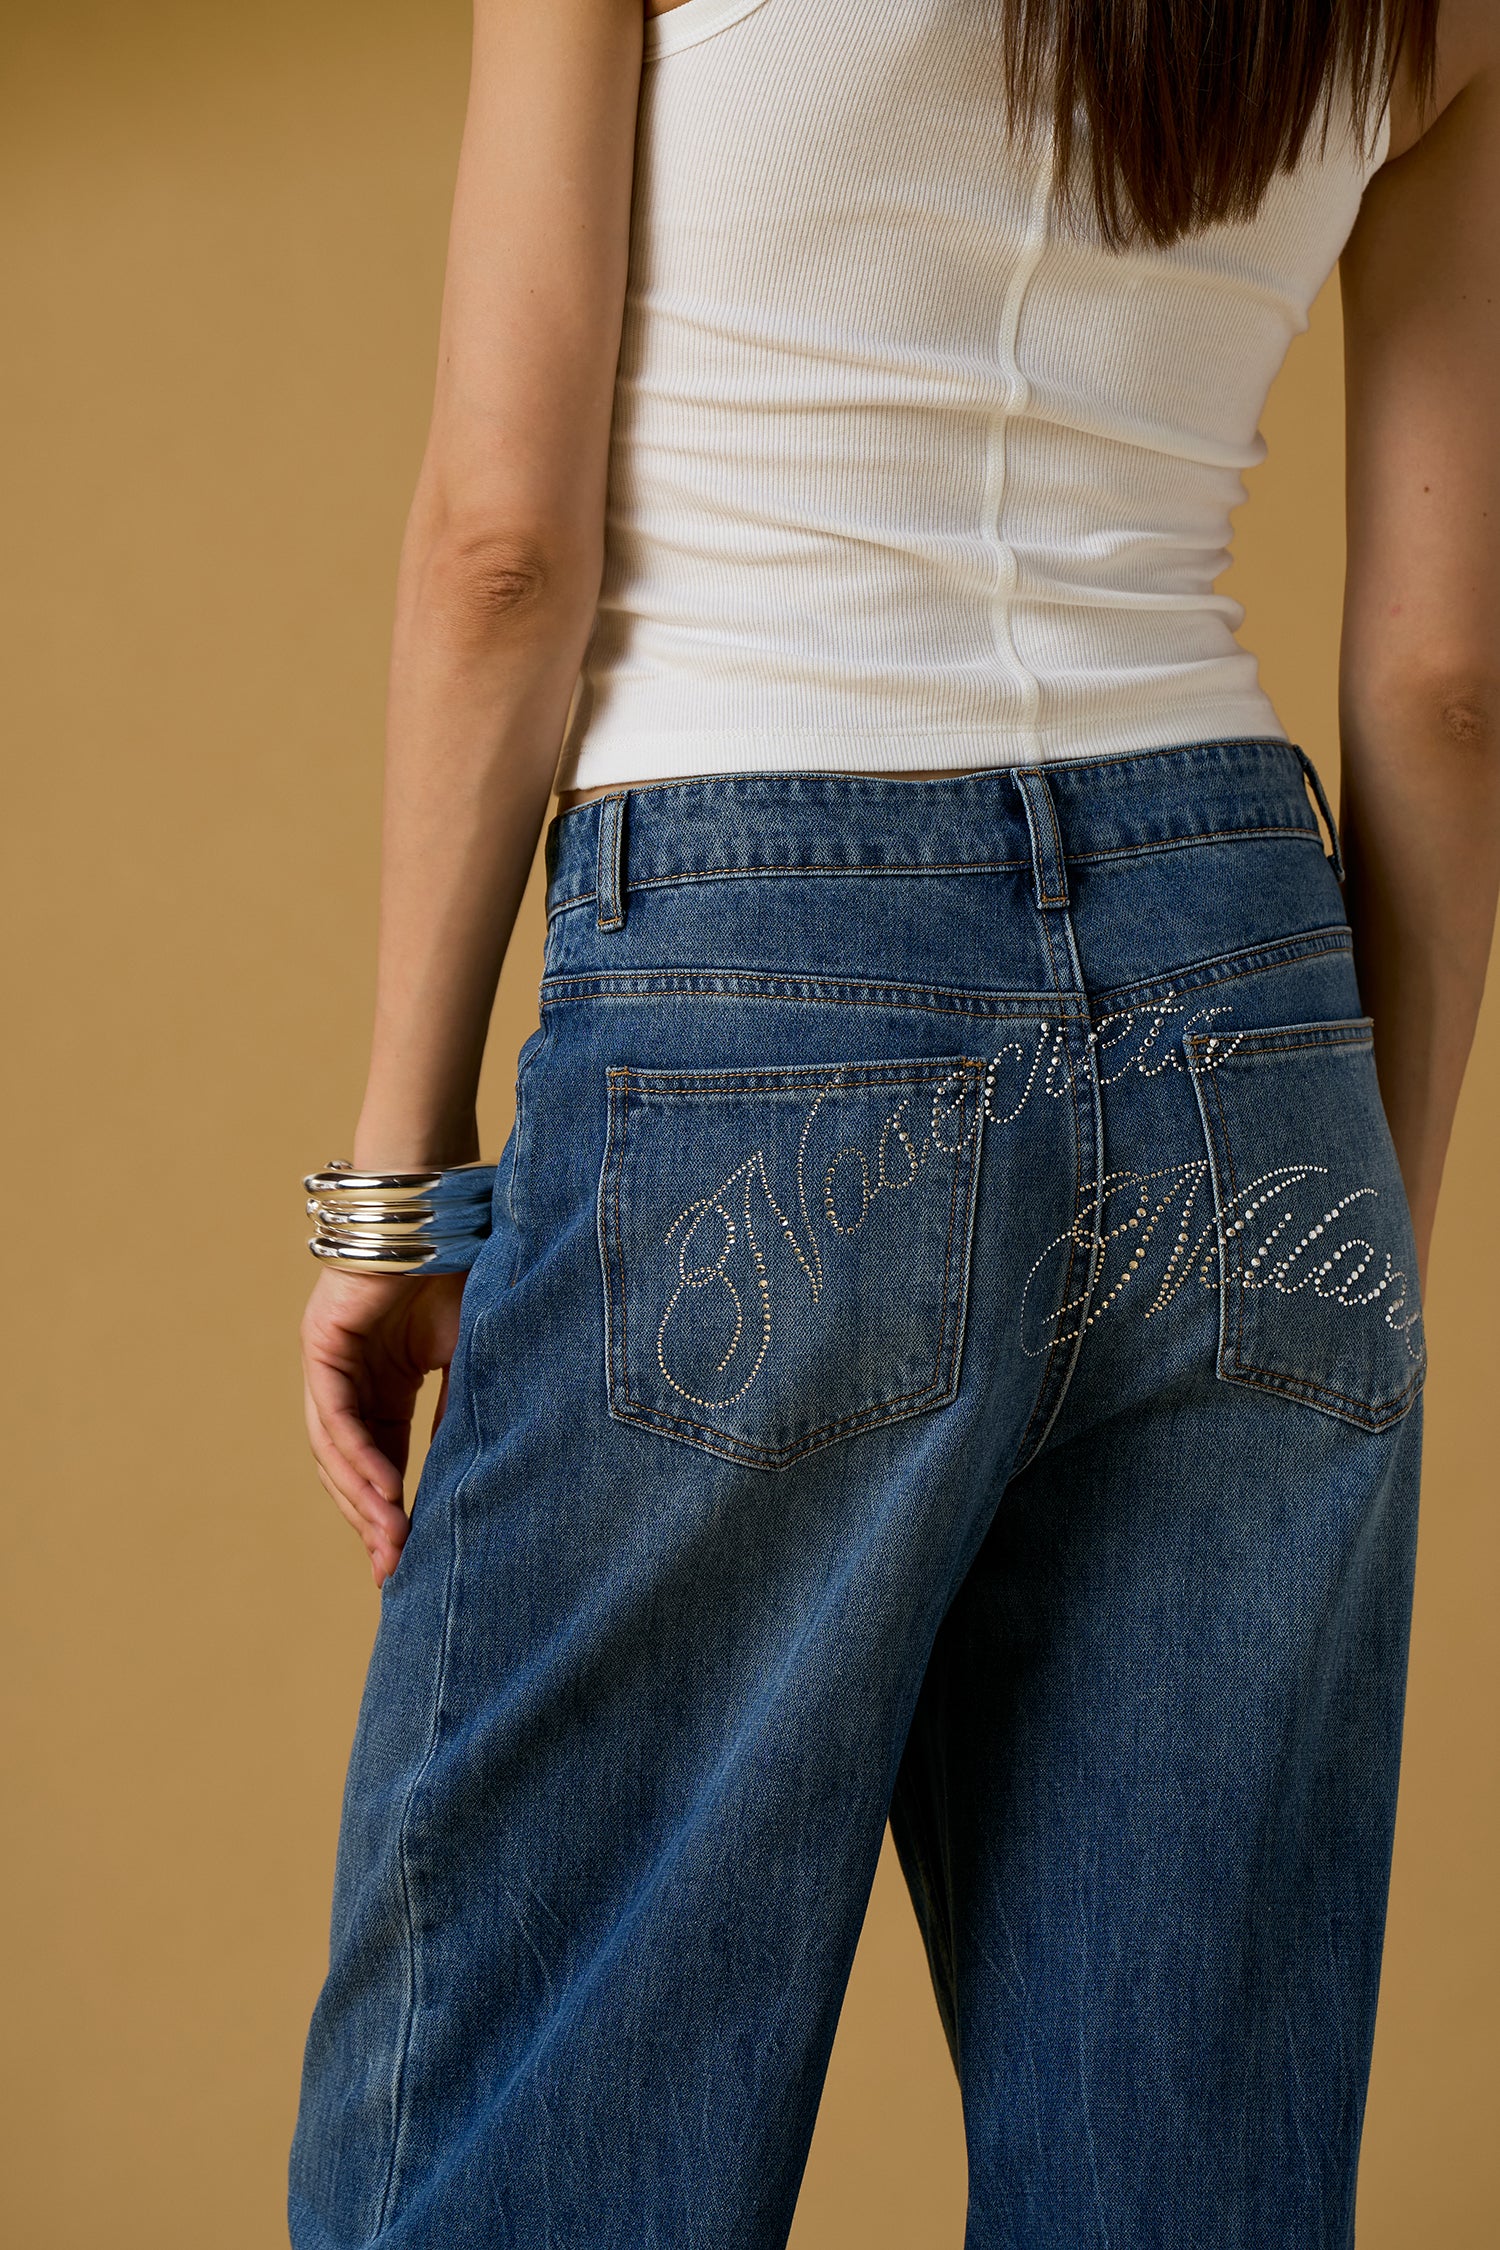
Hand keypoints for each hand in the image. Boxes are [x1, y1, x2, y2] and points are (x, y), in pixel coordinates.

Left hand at [301, 1264, 466, 1586]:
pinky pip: (335, 1416)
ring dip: (363, 1499)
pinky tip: (384, 1492)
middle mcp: (349, 1380)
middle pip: (349, 1467)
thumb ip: (456, 1411)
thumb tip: (463, 1477)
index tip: (409, 1561)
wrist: (440, 1211)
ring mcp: (330, 1364)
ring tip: (392, 1542)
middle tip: (395, 1570)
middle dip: (372, 1520)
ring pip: (335, 1451)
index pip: (377, 1461)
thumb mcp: (468, 1357)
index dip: (391, 1510)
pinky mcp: (321, 1346)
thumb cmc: (460, 1272)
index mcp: (382, 1384)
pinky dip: (358, 1457)